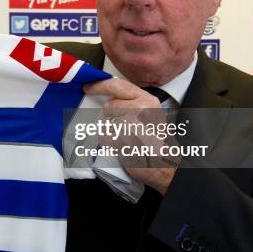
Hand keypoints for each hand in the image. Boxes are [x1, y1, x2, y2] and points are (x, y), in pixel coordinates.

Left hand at [84, 78, 177, 194]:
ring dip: (111, 131)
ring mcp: (130, 123)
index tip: (88, 87)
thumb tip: (109, 96)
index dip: (100, 85)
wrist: (164, 166)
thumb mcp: (150, 114)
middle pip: (108, 106)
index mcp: (148, 101)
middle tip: (126, 129)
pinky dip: (109, 143)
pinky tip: (123, 146)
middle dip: (111, 117)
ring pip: (105, 122)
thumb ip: (132, 102)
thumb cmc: (156, 143)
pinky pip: (103, 136)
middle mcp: (140, 109)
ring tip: (127, 138)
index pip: (118, 86)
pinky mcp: (121, 139)